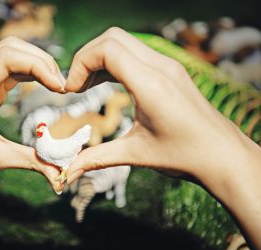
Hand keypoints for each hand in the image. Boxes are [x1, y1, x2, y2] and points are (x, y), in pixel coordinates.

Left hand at [0, 36, 65, 193]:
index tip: (59, 87)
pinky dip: (28, 69)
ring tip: (55, 85)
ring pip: (9, 52)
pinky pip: (7, 65)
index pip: (7, 57)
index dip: (39, 65)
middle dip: (40, 60)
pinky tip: (43, 83)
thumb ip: (33, 161)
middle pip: (10, 48)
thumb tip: (62, 174)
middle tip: (60, 85)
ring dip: (35, 63)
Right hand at [65, 27, 259, 190]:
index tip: (71, 91)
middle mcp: (161, 67)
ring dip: (99, 59)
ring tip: (86, 86)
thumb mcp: (135, 155)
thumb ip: (96, 158)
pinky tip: (106, 84)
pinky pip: (135, 53)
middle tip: (76, 87)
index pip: (107, 49)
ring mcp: (168, 66)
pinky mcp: (170, 70)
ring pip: (123, 42)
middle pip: (112, 38)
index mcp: (151, 85)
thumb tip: (66, 172)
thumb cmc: (184, 155)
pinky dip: (114, 62)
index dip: (81, 64)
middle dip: (86, 58)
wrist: (222, 155)